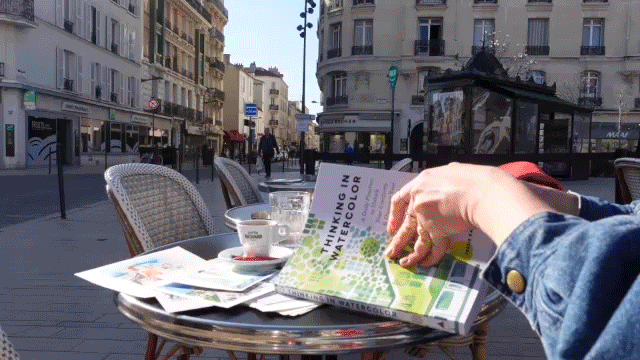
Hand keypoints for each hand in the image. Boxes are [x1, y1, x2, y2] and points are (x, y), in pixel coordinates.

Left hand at [385, 163, 528, 267]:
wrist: (484, 192)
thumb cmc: (474, 179)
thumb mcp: (453, 171)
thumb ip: (443, 182)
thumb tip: (447, 183)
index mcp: (420, 183)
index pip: (400, 199)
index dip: (395, 215)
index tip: (393, 227)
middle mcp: (419, 201)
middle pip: (406, 223)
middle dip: (398, 240)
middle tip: (391, 252)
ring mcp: (427, 217)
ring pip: (417, 239)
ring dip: (411, 254)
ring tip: (404, 264)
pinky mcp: (438, 230)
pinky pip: (433, 246)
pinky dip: (431, 257)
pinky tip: (426, 264)